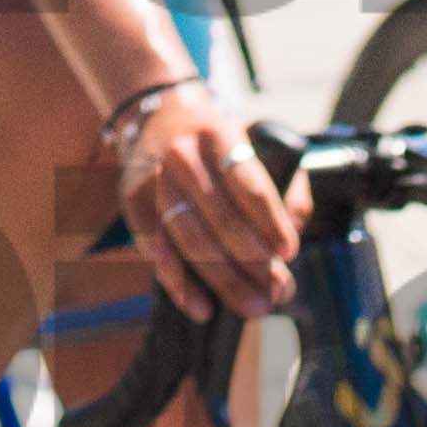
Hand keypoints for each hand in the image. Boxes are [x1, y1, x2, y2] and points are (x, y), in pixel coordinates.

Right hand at [103, 72, 288, 318]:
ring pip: (190, 240)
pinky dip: (179, 284)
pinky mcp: (134, 202)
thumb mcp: (258, 145)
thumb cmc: (221, 145)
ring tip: (252, 305)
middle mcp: (183, 155)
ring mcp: (154, 180)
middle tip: (278, 292)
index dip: (271, 222)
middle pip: (221, 219)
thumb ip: (286, 186)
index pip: (249, 184)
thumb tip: (292, 235)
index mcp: (220, 135)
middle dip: (254, 262)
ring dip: (224, 280)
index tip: (290, 253)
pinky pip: (157, 251)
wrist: (161, 120)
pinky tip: (202, 306)